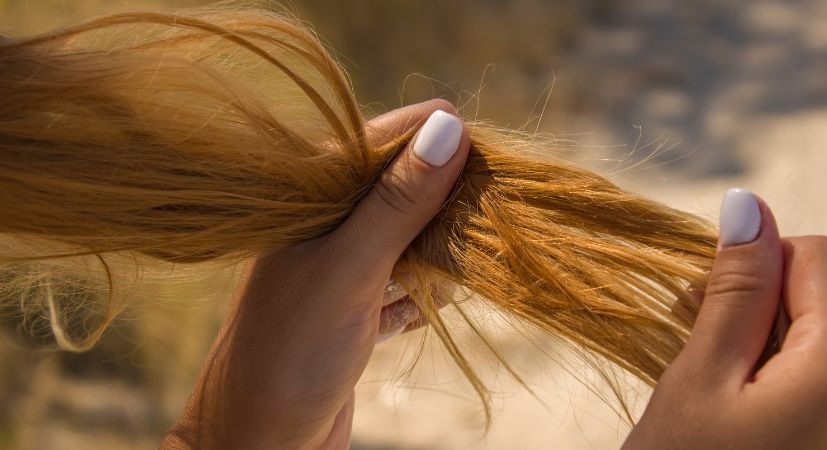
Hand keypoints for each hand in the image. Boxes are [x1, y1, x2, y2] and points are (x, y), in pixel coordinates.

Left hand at [161, 99, 469, 448]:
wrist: (259, 444)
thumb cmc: (290, 353)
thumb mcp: (349, 270)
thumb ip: (397, 202)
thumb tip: (449, 125)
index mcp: (308, 196)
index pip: (383, 140)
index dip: (438, 142)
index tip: (491, 158)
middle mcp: (324, 222)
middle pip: (404, 188)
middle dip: (445, 204)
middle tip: (477, 224)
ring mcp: (340, 265)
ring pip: (410, 237)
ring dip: (438, 255)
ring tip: (448, 276)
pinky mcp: (355, 306)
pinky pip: (405, 282)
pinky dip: (422, 294)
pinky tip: (425, 308)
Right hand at [624, 189, 826, 448]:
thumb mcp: (700, 379)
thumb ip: (734, 290)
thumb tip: (748, 205)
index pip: (815, 256)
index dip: (754, 265)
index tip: (704, 303)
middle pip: (825, 299)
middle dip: (758, 307)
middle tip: (698, 346)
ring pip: (822, 340)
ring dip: (763, 345)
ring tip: (716, 387)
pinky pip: (826, 381)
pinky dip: (779, 380)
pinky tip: (740, 411)